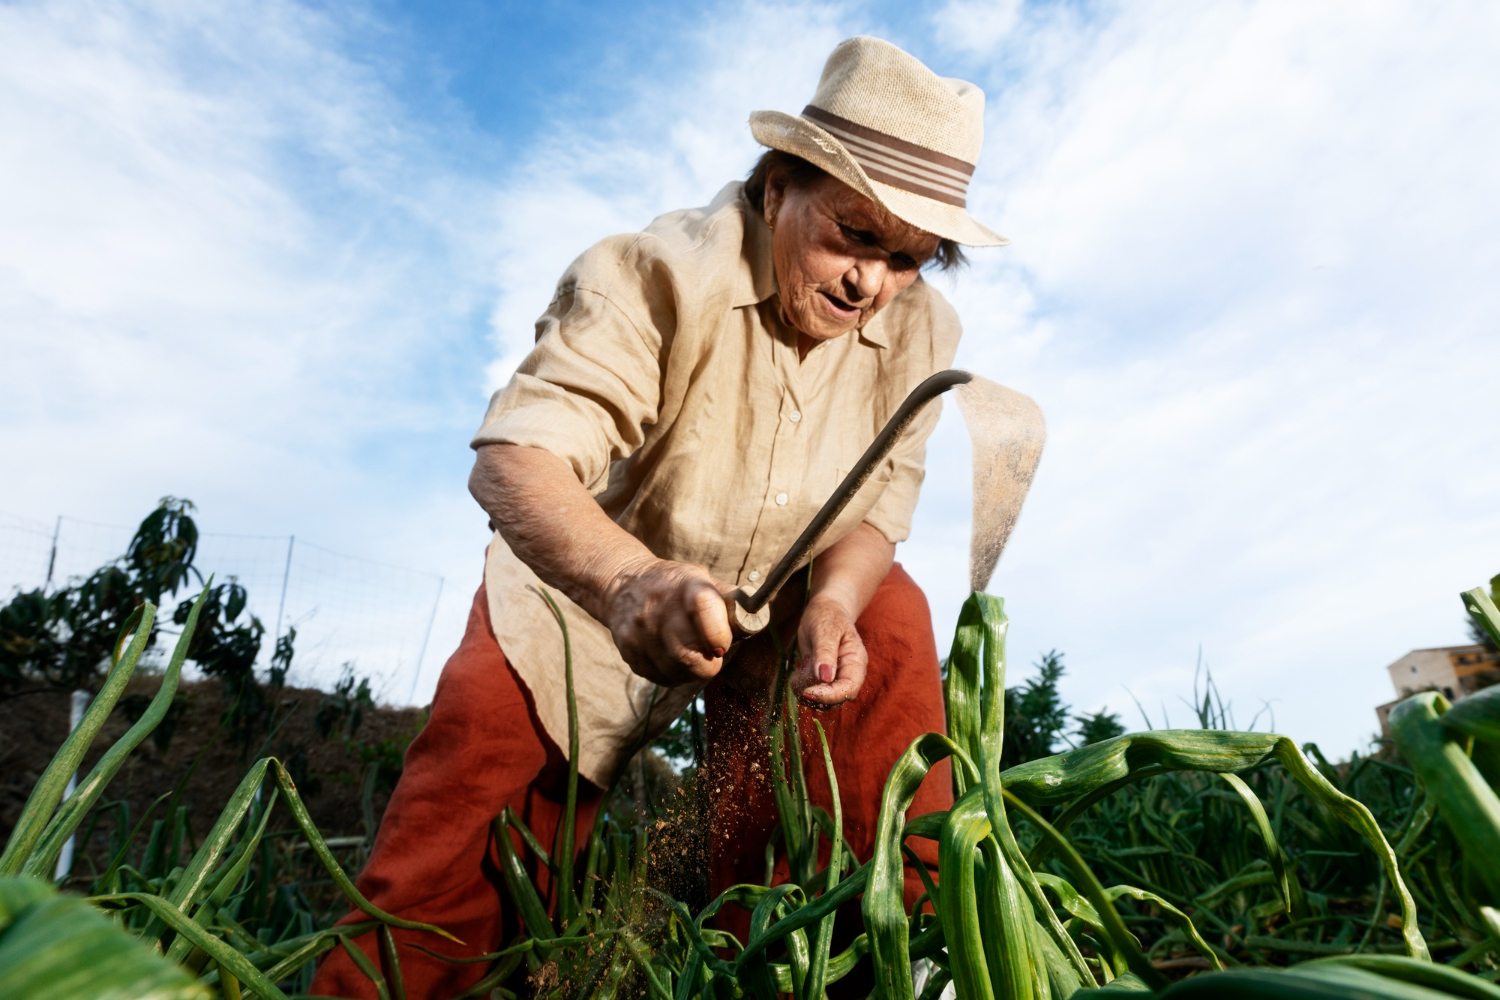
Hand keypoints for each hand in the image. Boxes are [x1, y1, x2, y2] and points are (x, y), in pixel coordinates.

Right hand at [601, 558, 733, 685]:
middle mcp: (660, 609)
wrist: (622, 586)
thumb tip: (755, 617)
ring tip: (689, 651)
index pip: (705, 609)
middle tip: (711, 653)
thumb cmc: (672, 585)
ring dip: (691, 669)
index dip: (719, 634)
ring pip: (677, 672)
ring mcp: (641, 633)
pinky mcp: (629, 652)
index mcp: (686, 586)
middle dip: (709, 663)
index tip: (722, 644)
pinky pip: (661, 677)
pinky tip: (671, 655)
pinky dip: (673, 673)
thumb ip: (727, 599)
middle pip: (690, 655)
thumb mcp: (699, 578)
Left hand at [792, 595, 867, 706]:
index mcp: (856, 662)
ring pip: (822, 701)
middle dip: (814, 693)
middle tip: (800, 674)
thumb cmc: (828, 615)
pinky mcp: (822, 680)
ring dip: (805, 690)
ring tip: (800, 668)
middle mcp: (848, 674)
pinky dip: (801, 687)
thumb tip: (825, 677)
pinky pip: (812, 694)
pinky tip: (799, 671)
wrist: (825, 610)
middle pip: (835, 699)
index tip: (807, 691)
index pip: (848, 689)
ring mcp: (835, 679)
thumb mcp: (825, 629)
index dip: (828, 695)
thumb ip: (825, 652)